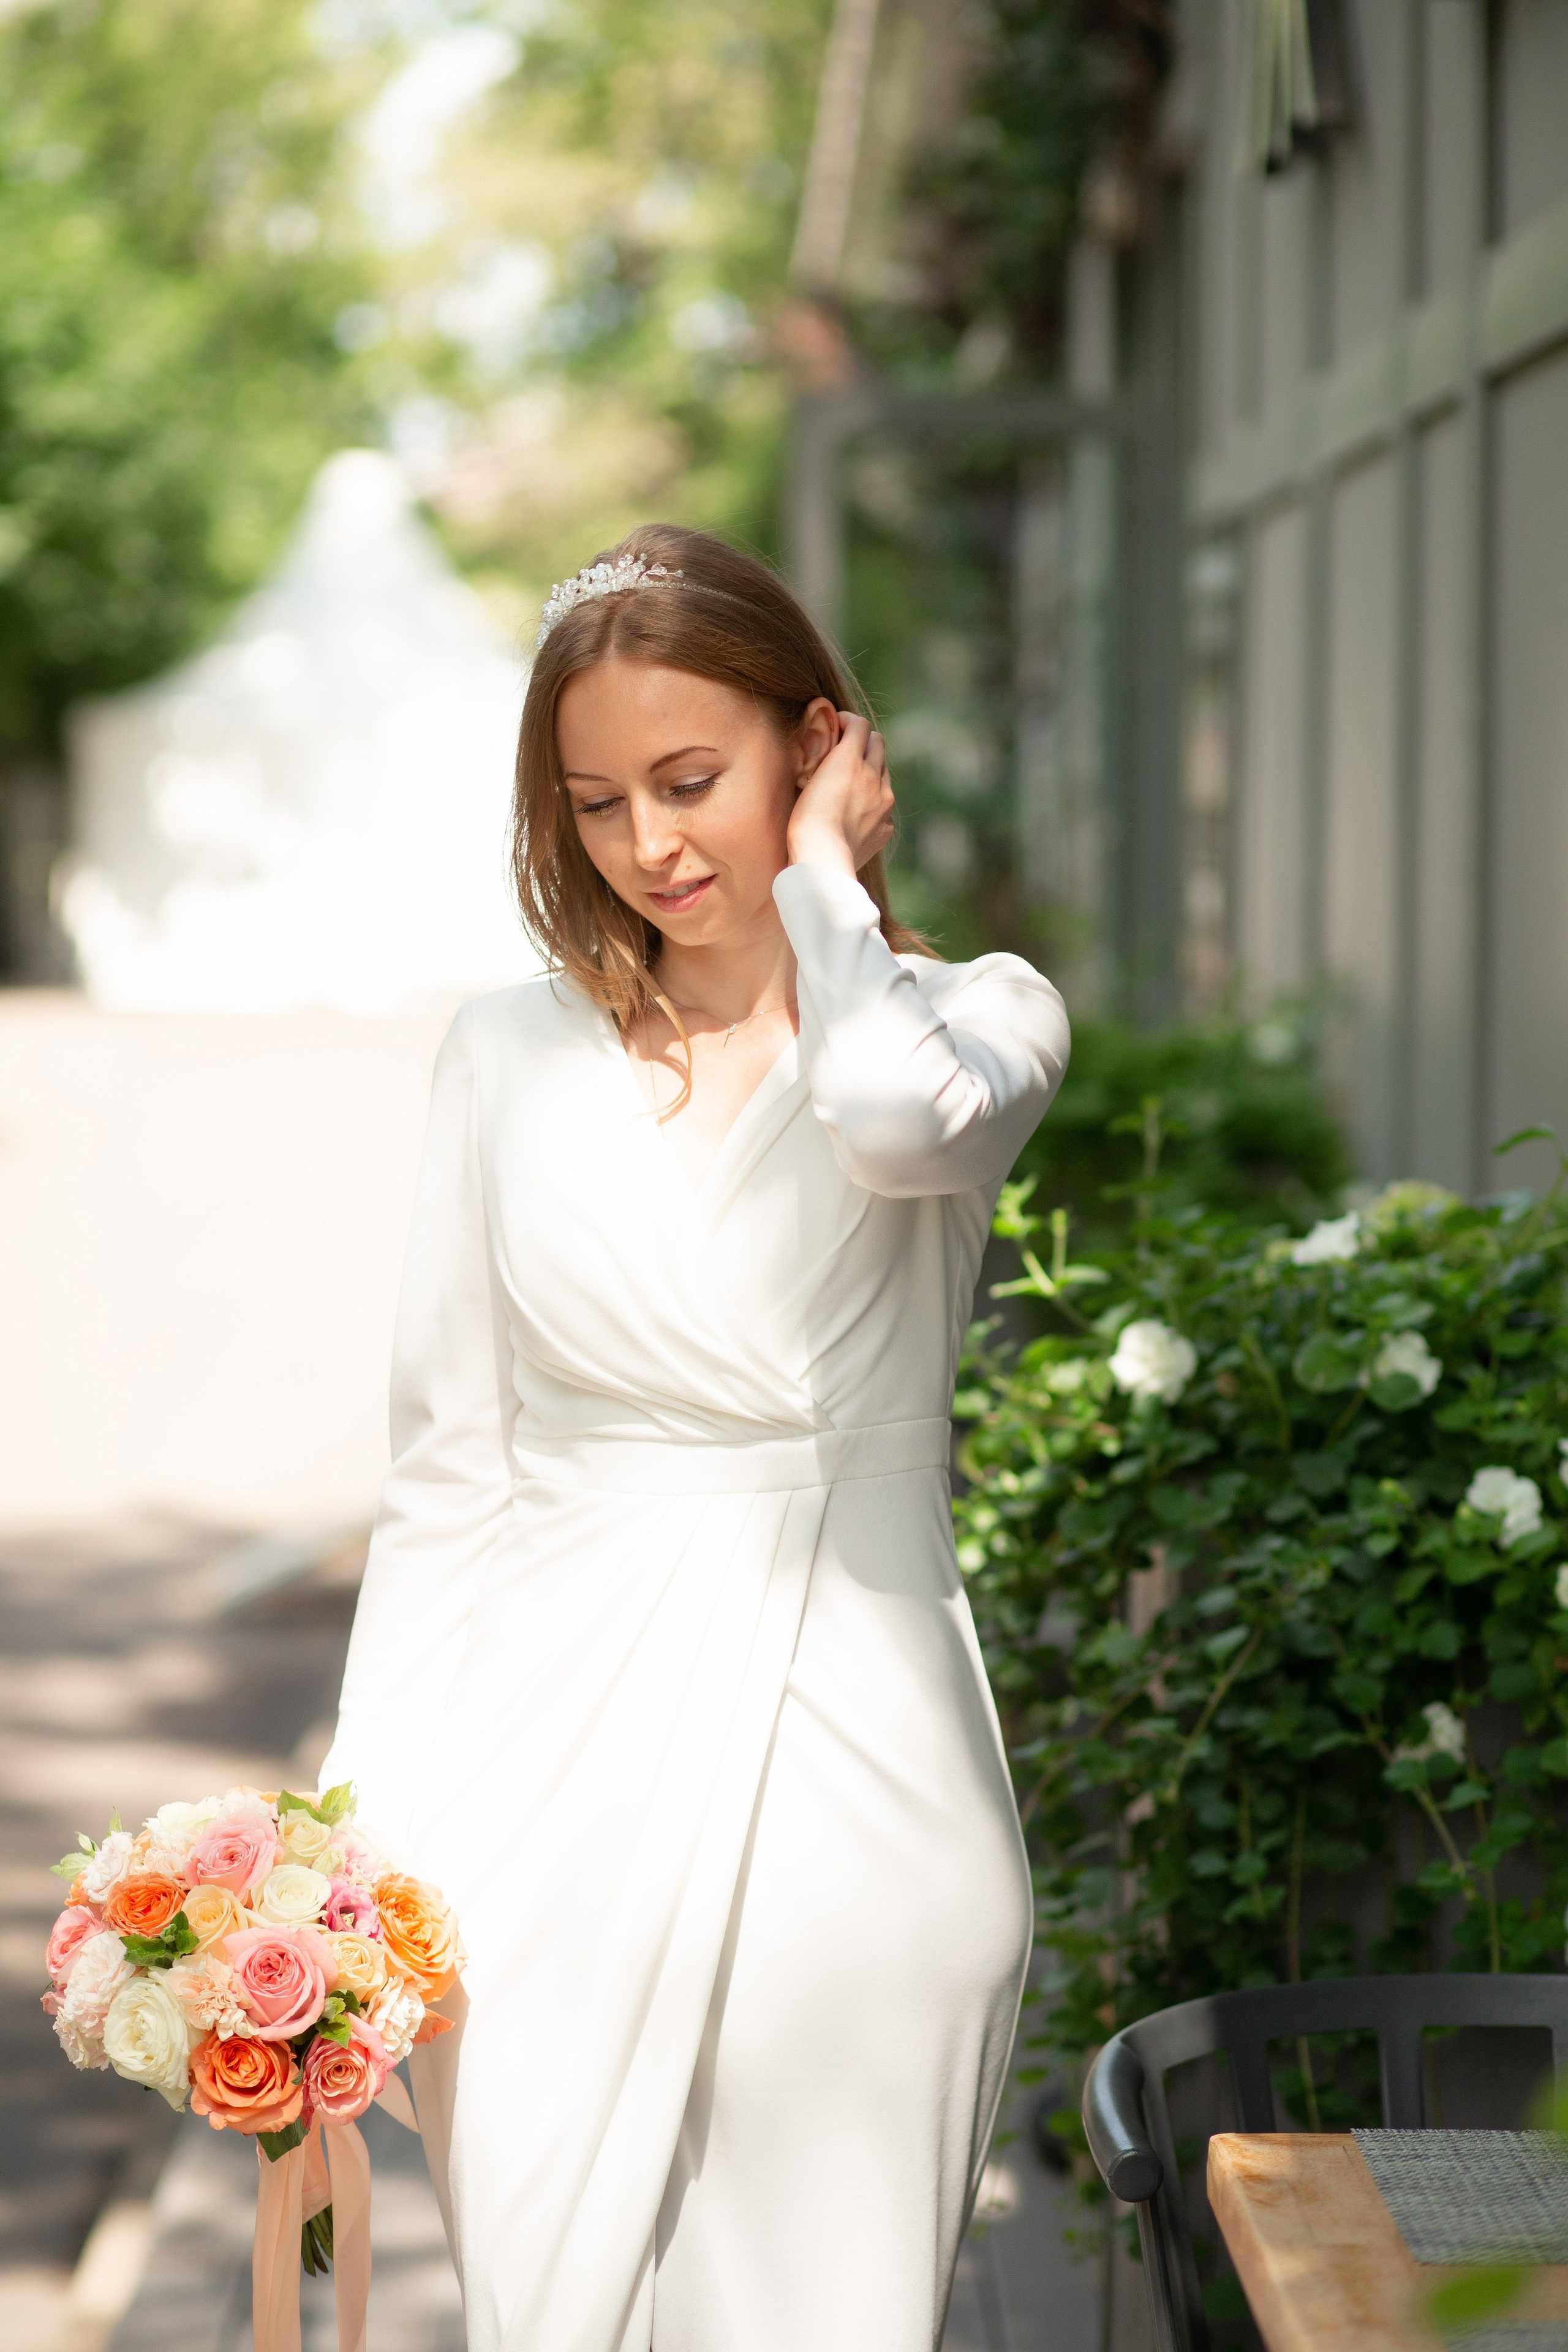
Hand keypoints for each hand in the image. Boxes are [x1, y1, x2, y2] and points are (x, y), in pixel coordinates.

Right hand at [787, 711, 895, 878]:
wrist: (822, 860)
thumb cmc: (804, 821)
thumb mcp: (807, 780)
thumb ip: (825, 759)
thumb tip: (832, 748)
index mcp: (851, 760)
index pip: (860, 725)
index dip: (848, 722)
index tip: (837, 726)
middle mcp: (874, 777)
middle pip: (877, 743)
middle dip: (863, 741)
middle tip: (846, 749)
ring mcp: (884, 803)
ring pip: (884, 773)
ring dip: (871, 770)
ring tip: (851, 783)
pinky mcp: (886, 826)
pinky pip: (884, 806)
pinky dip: (873, 802)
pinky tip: (856, 814)